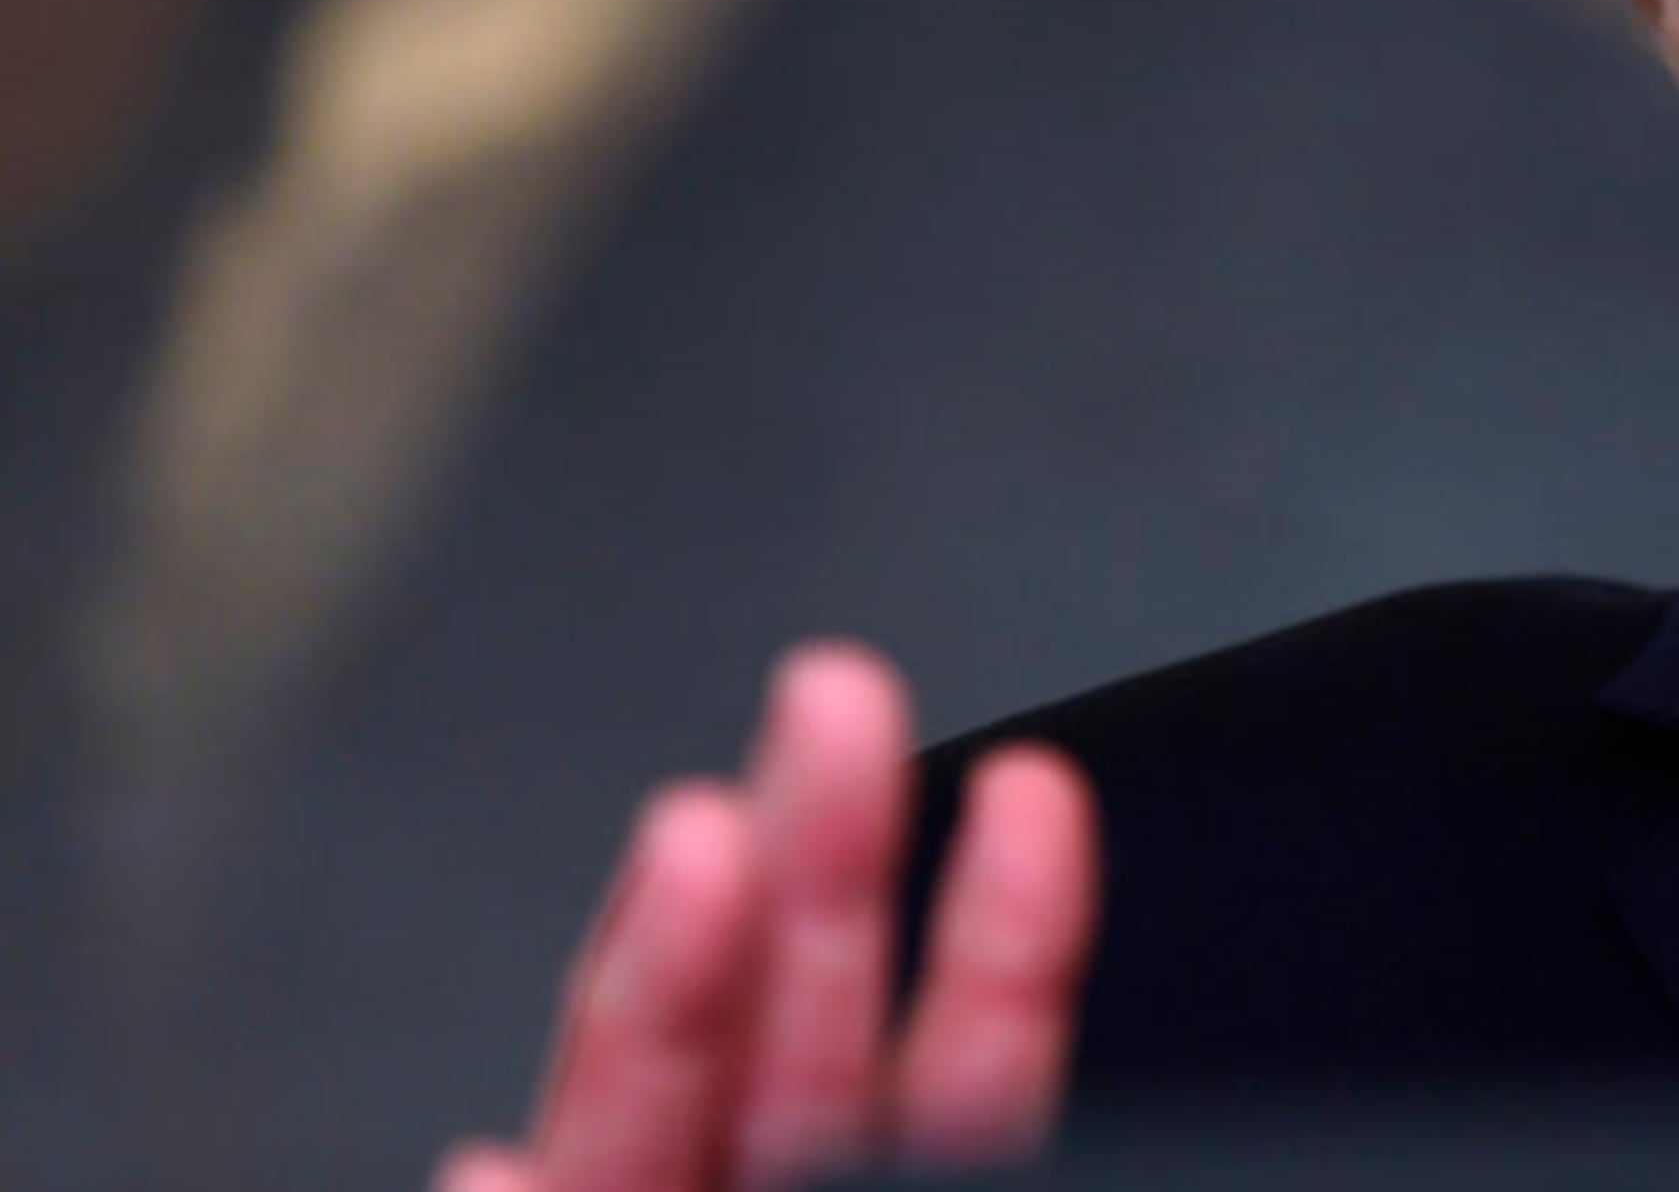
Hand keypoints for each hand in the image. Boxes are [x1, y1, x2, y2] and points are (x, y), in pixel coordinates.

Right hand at [435, 643, 1098, 1191]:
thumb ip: (980, 1087)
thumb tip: (1027, 881)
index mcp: (878, 1172)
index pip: (965, 1074)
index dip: (1004, 943)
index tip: (1028, 789)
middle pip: (798, 1053)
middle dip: (822, 870)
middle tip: (839, 696)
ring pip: (647, 1130)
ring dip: (660, 988)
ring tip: (693, 845)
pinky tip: (489, 1168)